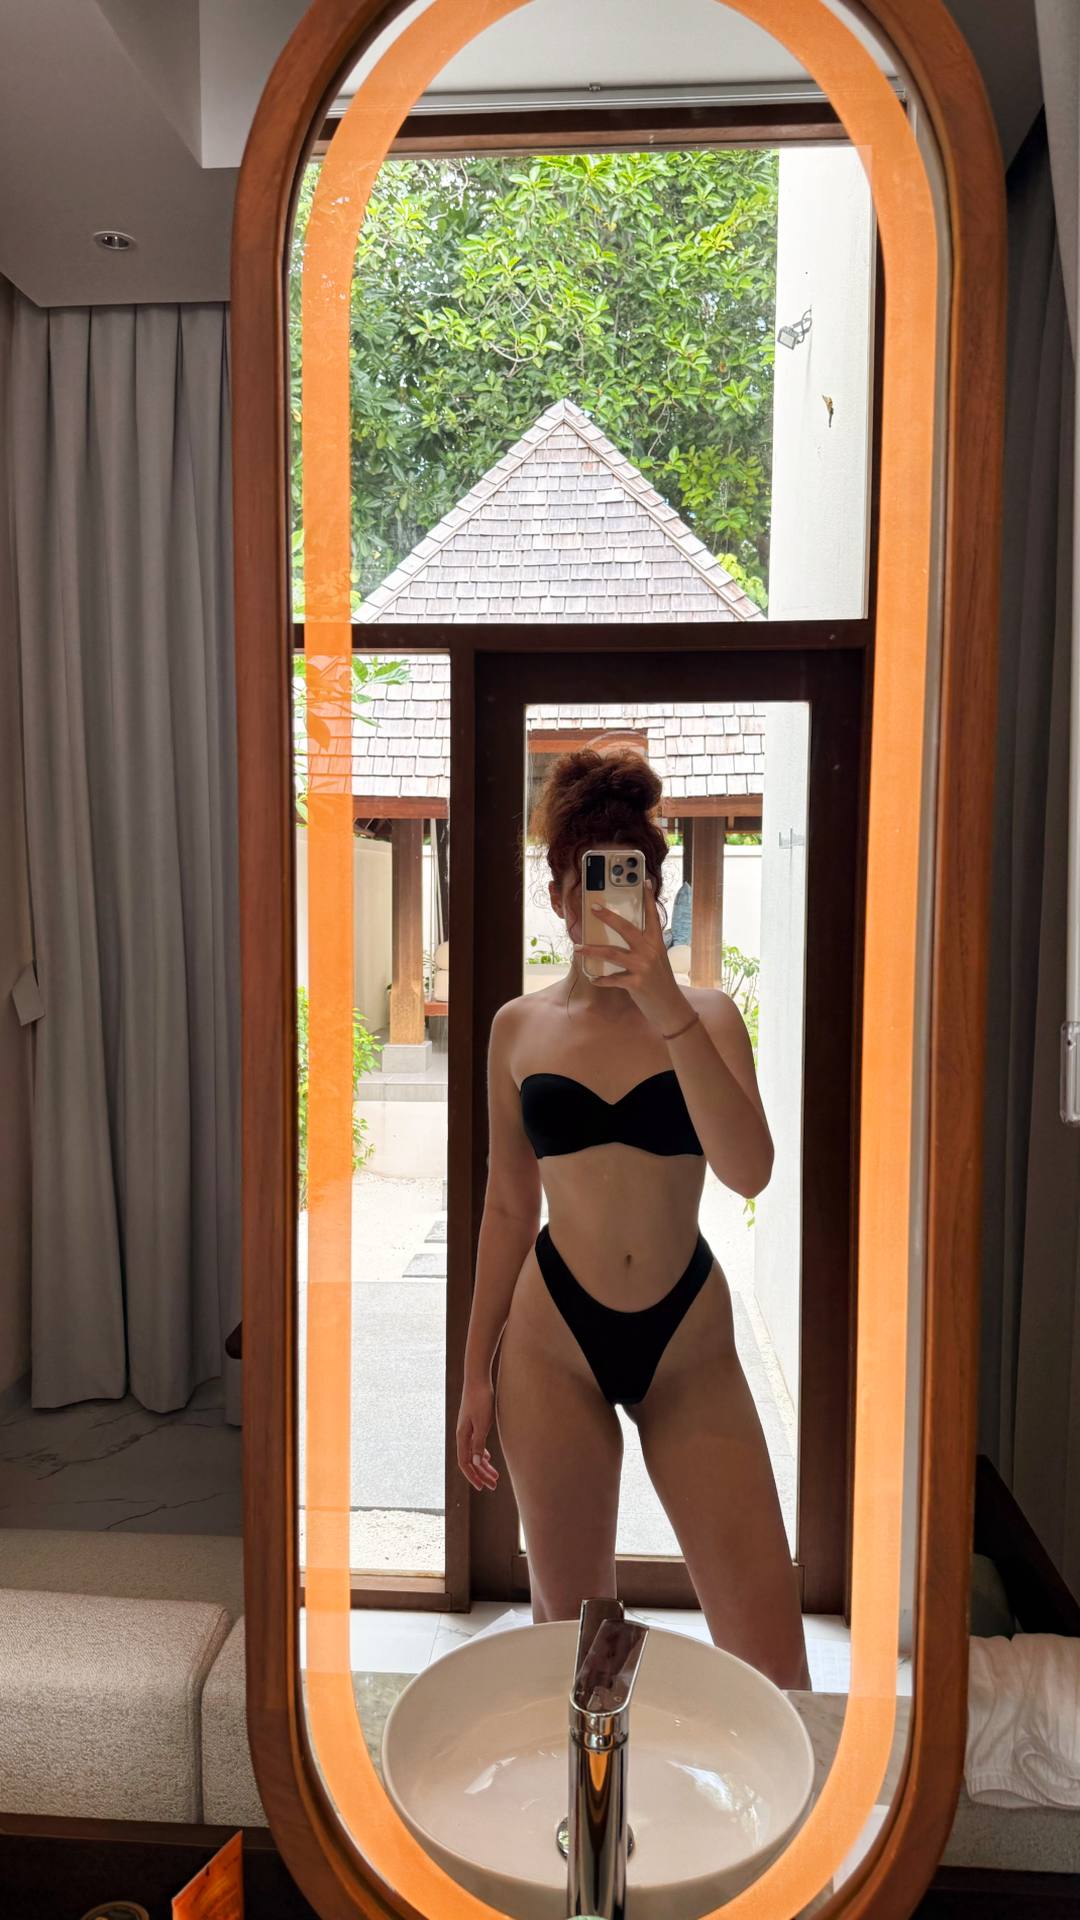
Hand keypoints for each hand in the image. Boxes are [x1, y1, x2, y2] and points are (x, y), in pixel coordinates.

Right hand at [456, 1379, 499, 1491]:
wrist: (477, 1378)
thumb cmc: (480, 1399)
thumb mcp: (482, 1423)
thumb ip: (478, 1443)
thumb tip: (475, 1463)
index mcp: (462, 1436)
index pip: (465, 1463)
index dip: (473, 1476)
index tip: (483, 1487)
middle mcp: (462, 1434)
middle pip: (470, 1460)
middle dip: (481, 1474)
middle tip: (493, 1485)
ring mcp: (467, 1429)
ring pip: (473, 1453)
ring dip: (483, 1466)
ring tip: (494, 1476)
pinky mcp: (473, 1422)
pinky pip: (475, 1444)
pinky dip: (481, 1454)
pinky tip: (487, 1458)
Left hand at [575, 881, 687, 1032]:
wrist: (670, 1006)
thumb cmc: (660, 981)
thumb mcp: (656, 959)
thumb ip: (644, 946)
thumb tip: (624, 934)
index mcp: (657, 942)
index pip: (653, 916)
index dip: (648, 898)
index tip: (644, 881)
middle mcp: (650, 951)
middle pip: (626, 929)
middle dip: (608, 917)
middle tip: (593, 908)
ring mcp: (643, 967)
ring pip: (612, 953)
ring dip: (592, 950)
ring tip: (577, 948)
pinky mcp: (636, 983)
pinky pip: (612, 978)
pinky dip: (601, 979)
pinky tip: (593, 977)